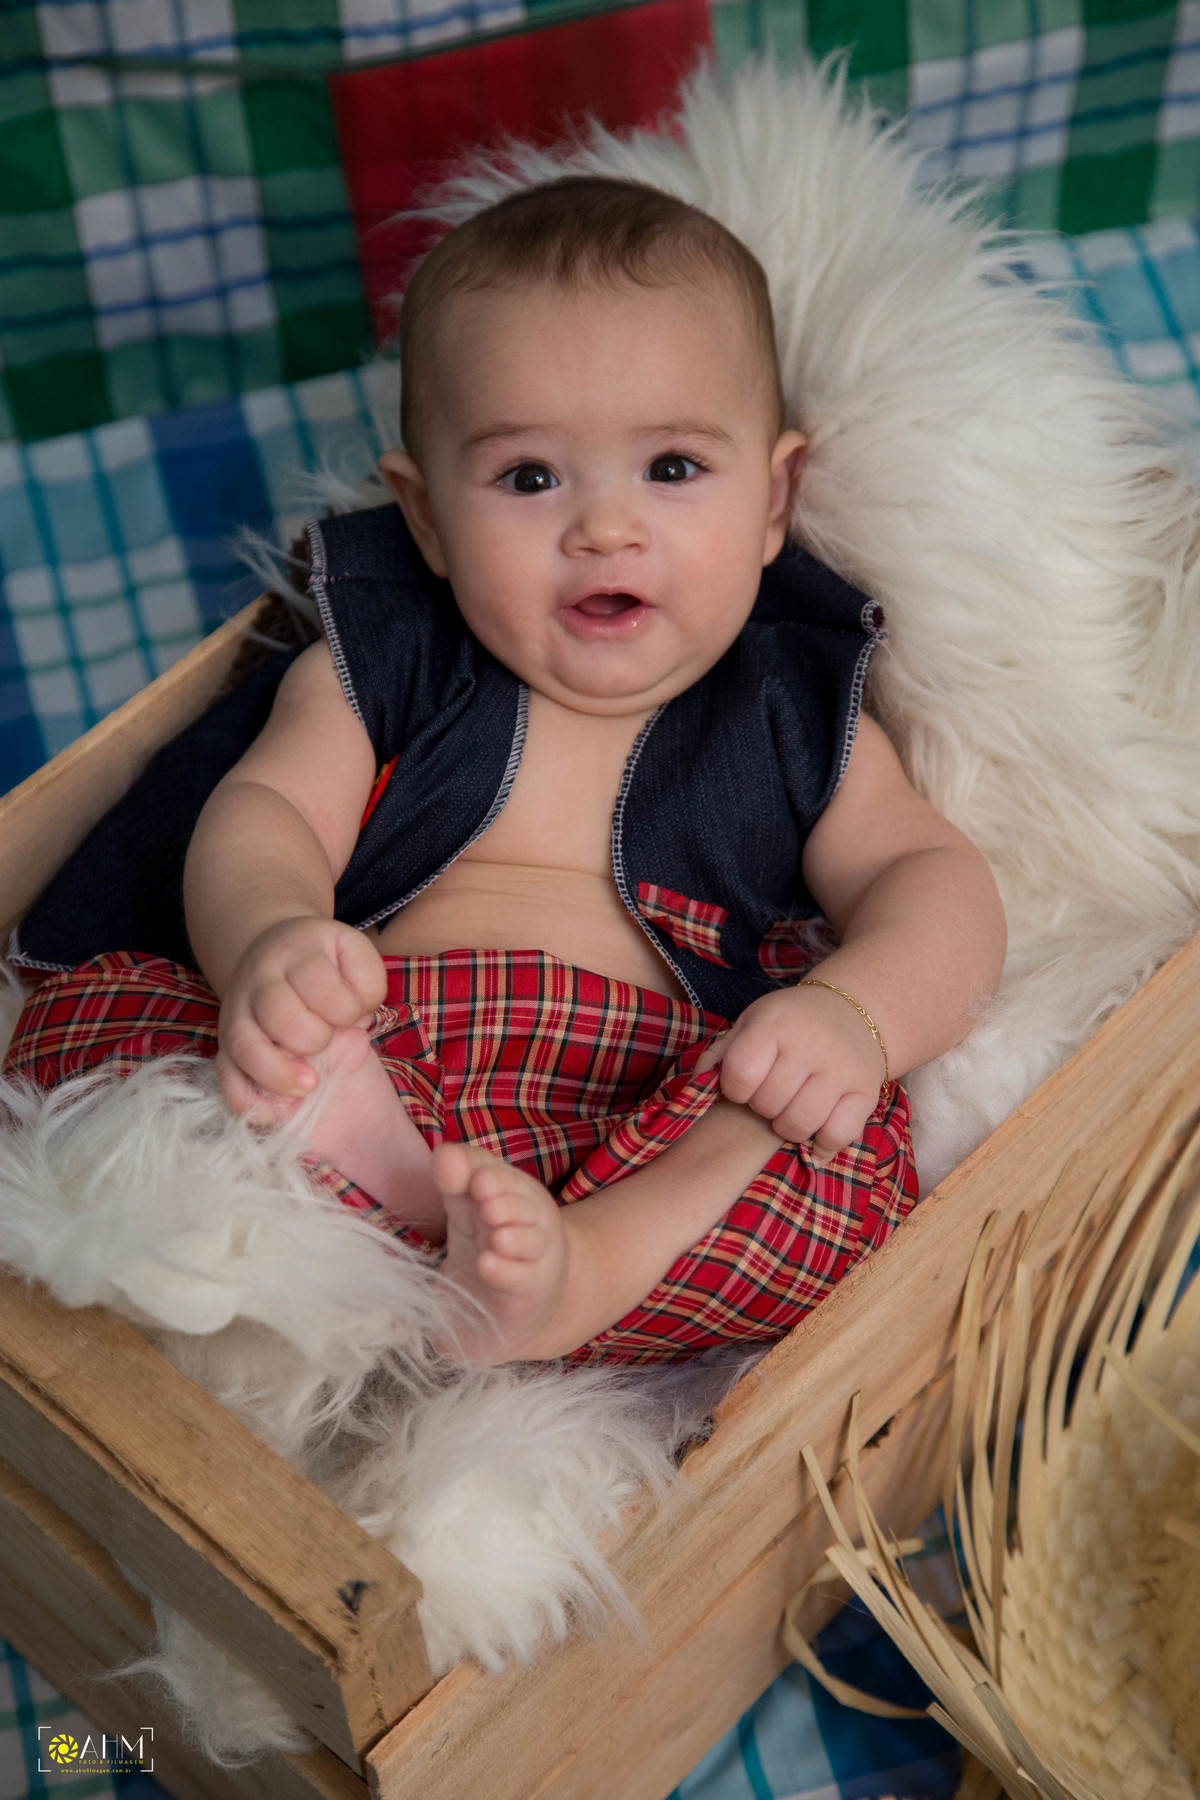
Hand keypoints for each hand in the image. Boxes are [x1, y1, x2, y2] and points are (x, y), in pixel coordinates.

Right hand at [216, 917, 386, 1112]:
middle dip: (314, 1037)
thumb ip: (367, 979)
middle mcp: (259, 980)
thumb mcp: (352, 951)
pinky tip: (271, 1113)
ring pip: (244, 1046)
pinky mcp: (224, 1041)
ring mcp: (236, 1011)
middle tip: (328, 1040)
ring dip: (278, 1073)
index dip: (345, 1007)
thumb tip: (359, 1015)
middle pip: (279, 1015)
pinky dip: (244, 1097)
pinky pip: (225, 1072)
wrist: (272, 950)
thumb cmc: (322, 960)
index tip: (353, 1013)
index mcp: (295, 954)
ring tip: (310, 1085)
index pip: (317, 982)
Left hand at [697, 983, 886, 1156]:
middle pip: (768, 1105)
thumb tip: (697, 1085)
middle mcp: (811, 1044)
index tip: (745, 1082)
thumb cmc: (790, 1022)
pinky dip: (822, 1143)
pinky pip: (837, 1135)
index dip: (735, 1088)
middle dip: (762, 1107)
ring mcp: (842, 1068)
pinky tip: (816, 1129)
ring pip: (800, 1125)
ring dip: (788, 1127)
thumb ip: (720, 1053)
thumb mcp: (751, 1023)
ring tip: (791, 1108)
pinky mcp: (867, 1091)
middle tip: (772, 1093)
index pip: (740, 1075)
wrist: (852, 1010)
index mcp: (775, 1023)